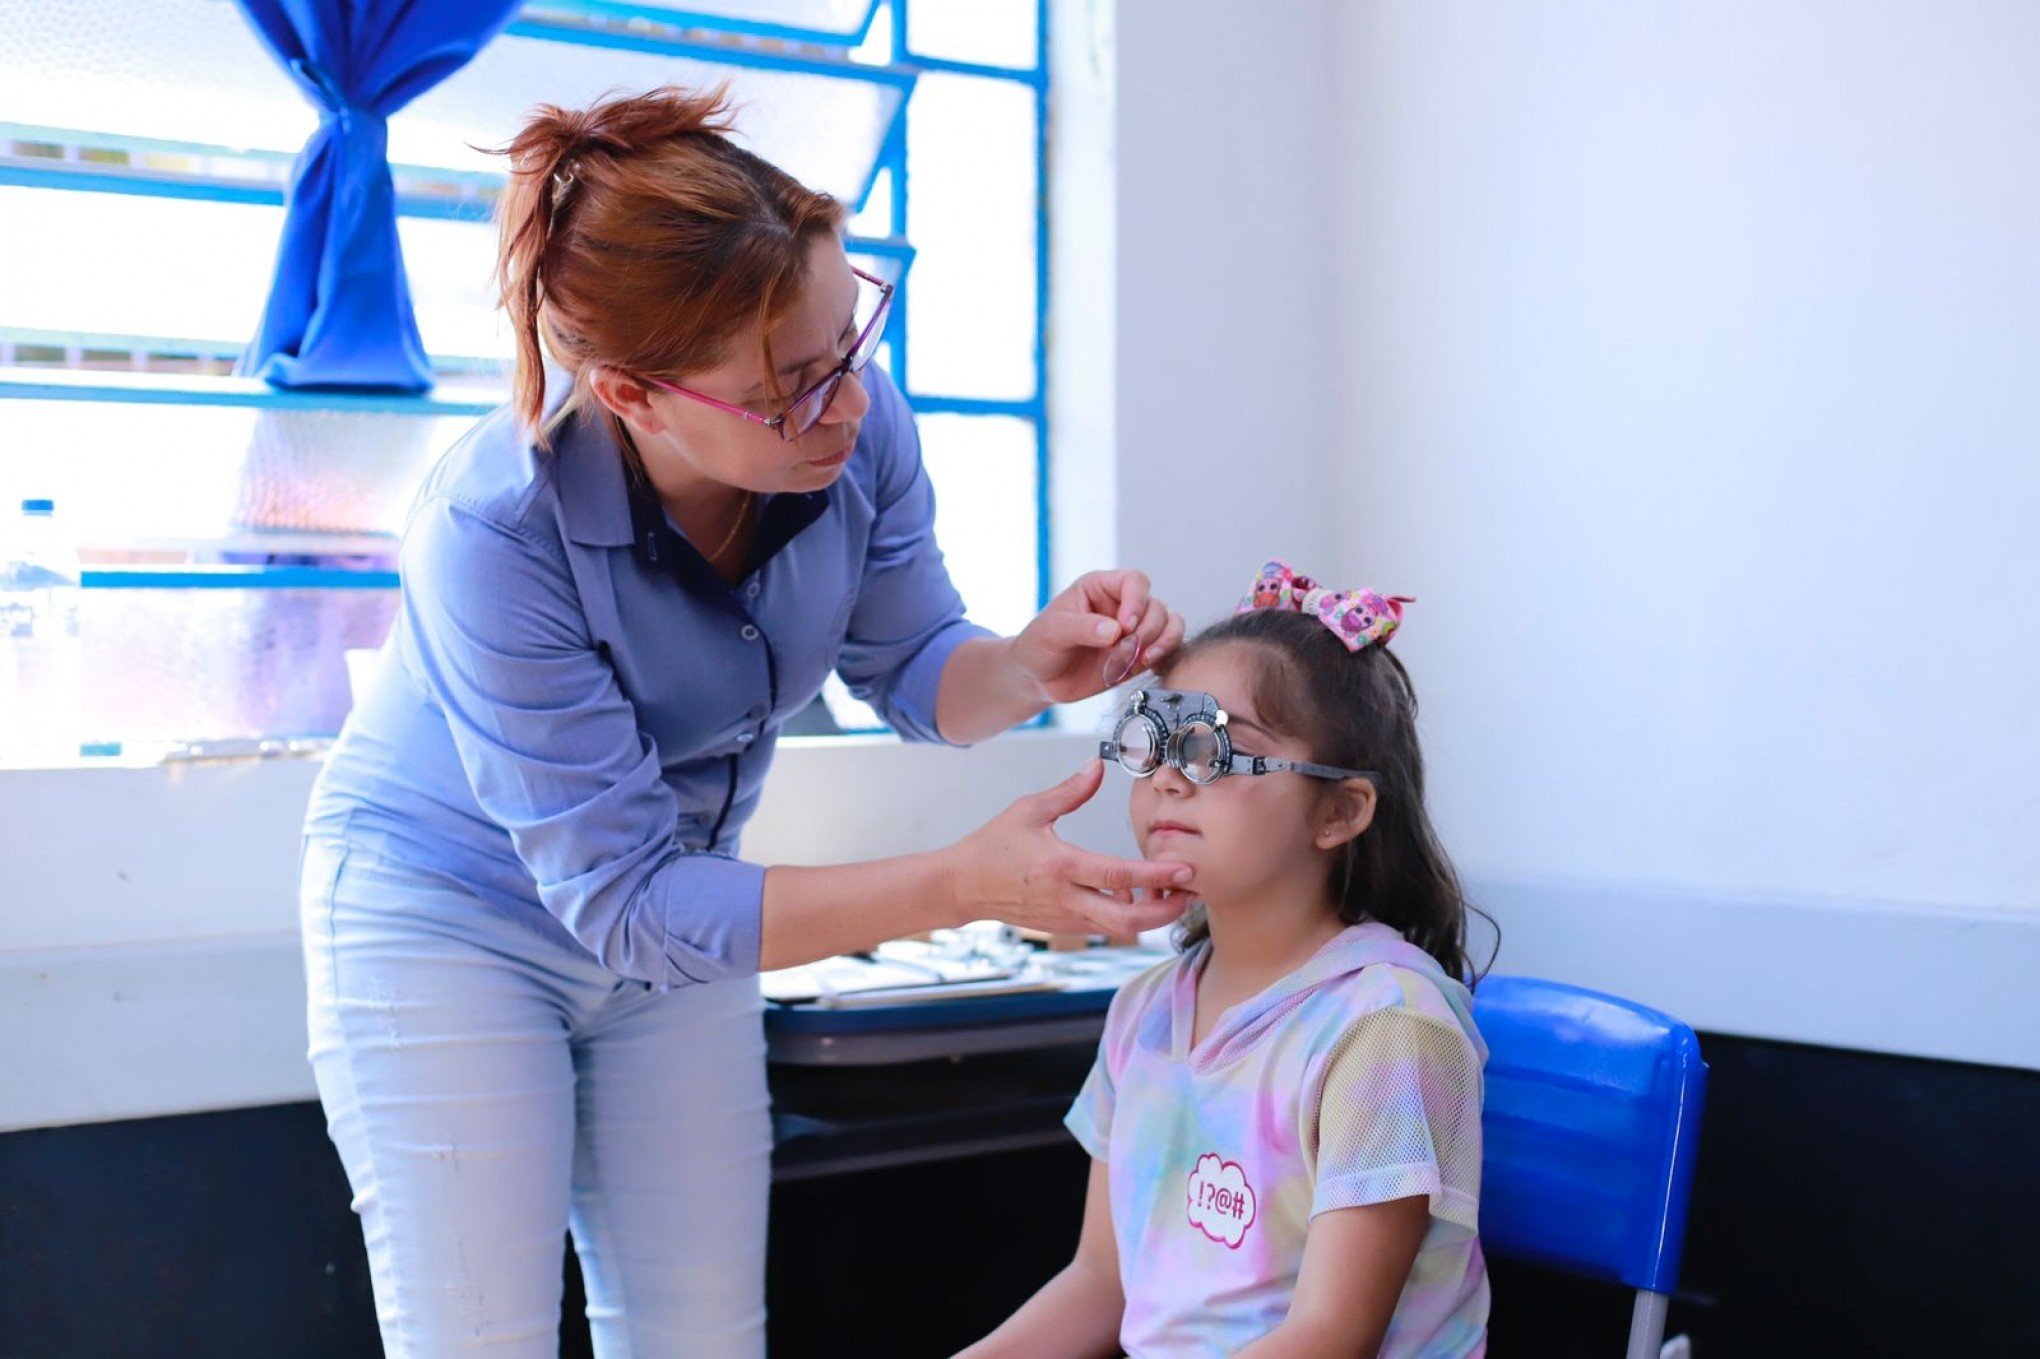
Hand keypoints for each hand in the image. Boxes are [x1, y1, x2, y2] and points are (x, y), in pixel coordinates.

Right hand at [946, 761, 1193, 936]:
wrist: (963, 886)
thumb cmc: (994, 845)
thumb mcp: (1029, 809)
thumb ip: (1069, 790)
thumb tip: (1097, 765)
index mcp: (1060, 866)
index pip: (1118, 876)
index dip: (1155, 875)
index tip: (1184, 869)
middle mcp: (1066, 898)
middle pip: (1127, 919)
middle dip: (1165, 911)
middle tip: (1189, 893)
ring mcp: (1065, 918)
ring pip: (1119, 929)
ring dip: (1150, 916)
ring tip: (1170, 894)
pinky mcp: (1063, 927)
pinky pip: (1104, 928)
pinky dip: (1125, 917)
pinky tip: (1135, 897)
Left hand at [1009, 569, 1187, 704]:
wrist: (1038, 679)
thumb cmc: (1039, 646)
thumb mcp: (1052, 632)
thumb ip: (1082, 628)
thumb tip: (1115, 631)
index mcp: (1099, 588)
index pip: (1134, 581)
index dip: (1136, 601)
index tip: (1125, 627)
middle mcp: (1121, 605)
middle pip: (1156, 606)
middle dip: (1147, 629)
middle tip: (1125, 649)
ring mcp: (1132, 630)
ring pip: (1168, 624)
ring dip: (1160, 642)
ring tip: (1138, 659)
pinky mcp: (1139, 654)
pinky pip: (1167, 647)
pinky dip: (1164, 654)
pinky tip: (1145, 664)